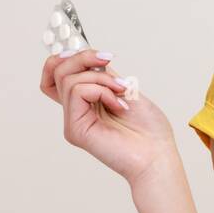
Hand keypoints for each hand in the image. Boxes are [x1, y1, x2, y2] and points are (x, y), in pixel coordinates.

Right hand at [39, 48, 176, 184]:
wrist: (157, 156)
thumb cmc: (149, 131)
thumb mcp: (126, 90)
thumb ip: (104, 76)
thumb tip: (90, 58)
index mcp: (86, 103)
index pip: (56, 75)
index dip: (67, 58)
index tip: (97, 56)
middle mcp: (76, 112)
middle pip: (57, 71)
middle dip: (84, 57)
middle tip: (109, 61)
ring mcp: (73, 121)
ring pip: (68, 79)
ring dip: (101, 78)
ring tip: (122, 92)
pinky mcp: (75, 129)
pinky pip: (78, 92)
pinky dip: (102, 91)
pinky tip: (118, 105)